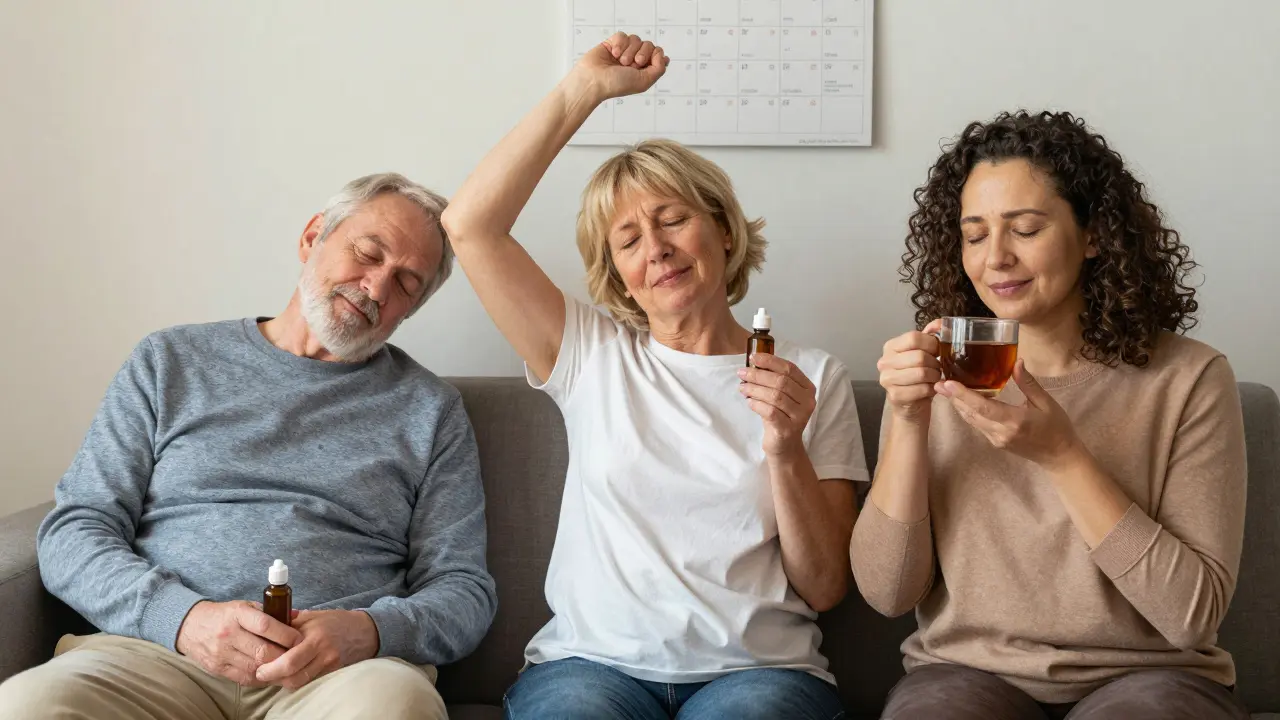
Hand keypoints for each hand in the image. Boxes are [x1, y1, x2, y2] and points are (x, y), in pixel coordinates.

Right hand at [175, 600, 302, 686]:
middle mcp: (229, 634)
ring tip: (287, 667)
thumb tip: (297, 616)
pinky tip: (270, 673)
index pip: (266, 626)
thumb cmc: (225, 615)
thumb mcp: (245, 606)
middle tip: (296, 656)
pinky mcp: (217, 668)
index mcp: (238, 614)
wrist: (190, 626)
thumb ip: (269, 612)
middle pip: (262, 651)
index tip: (299, 639)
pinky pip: (244, 678)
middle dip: (283, 656)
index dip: (286, 635)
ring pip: (255, 667)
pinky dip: (260, 678)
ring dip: (274, 670)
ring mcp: (221, 653)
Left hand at [254, 609, 379, 689]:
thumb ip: (289, 622)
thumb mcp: (312, 616)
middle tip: (261, 674)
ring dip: (283, 682)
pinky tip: (288, 675)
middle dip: (274, 679)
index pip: (289, 661)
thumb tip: (266, 625)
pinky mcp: (333, 672)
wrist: (364, 631)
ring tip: (273, 675)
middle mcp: (324, 654)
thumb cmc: (336, 621)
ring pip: (301, 683)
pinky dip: (296, 681)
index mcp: (316, 638)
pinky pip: (310, 681)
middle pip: (294, 677)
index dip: (271, 669)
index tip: (258, 668)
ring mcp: (330, 665)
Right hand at [569, 32, 667, 101]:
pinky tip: (613, 53)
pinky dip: (619, 44)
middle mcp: (635, 60)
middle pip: (649, 45)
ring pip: (636, 39)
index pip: (658, 53)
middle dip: (641, 54)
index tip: (644, 64)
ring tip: (620, 61)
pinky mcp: (612, 44)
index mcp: (644, 70)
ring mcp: (624, 51)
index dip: (654, 56)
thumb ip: (659, 68)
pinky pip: (622, 35)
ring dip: (628, 51)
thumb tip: (663, 55)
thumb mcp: (645, 81)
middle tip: (630, 65)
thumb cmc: (616, 84)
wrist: (594, 80)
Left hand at [738, 353, 816, 456]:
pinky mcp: (788, 429)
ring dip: (754, 389)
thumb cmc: (780, 417)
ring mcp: (800, 416)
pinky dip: (757, 404)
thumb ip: (772, 380)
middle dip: (758, 375)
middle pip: (781, 381)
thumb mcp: (780, 396)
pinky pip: (770, 412)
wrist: (784, 446)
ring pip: (775, 396)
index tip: (753, 357)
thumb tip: (753, 364)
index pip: (789, 368)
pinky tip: (749, 402)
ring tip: (742, 387)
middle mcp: (808, 401)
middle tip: (742, 373)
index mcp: (807, 388)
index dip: (770, 361)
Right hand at [877, 319, 942, 422]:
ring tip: (934, 378)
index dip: (931, 344)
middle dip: (935, 363)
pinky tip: (930, 389)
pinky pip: (922, 389)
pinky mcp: (895, 396)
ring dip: (934, 376)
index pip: (914, 337)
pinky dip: (931, 389)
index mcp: (891, 346)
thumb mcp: (924, 353)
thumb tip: (940, 323)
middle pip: (919, 356)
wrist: (911, 405)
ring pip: (921, 372)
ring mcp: (887, 379)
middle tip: (937, 368)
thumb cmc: (918, 377)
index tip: (937, 352)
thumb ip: (931, 335)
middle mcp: (884, 361)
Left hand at [938, 359, 1081, 467]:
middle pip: (971, 414)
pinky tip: (962, 400)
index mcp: (1015, 421)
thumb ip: (1028, 383)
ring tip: (945, 388)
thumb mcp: (1046, 402)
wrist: (1059, 456)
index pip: (983, 407)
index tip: (948, 384)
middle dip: (953, 398)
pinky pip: (977, 425)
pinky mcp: (995, 442)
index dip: (963, 395)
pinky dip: (968, 412)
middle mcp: (1001, 432)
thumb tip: (1017, 362)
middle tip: (939, 382)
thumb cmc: (1057, 427)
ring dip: (958, 405)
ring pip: (971, 420)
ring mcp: (996, 439)